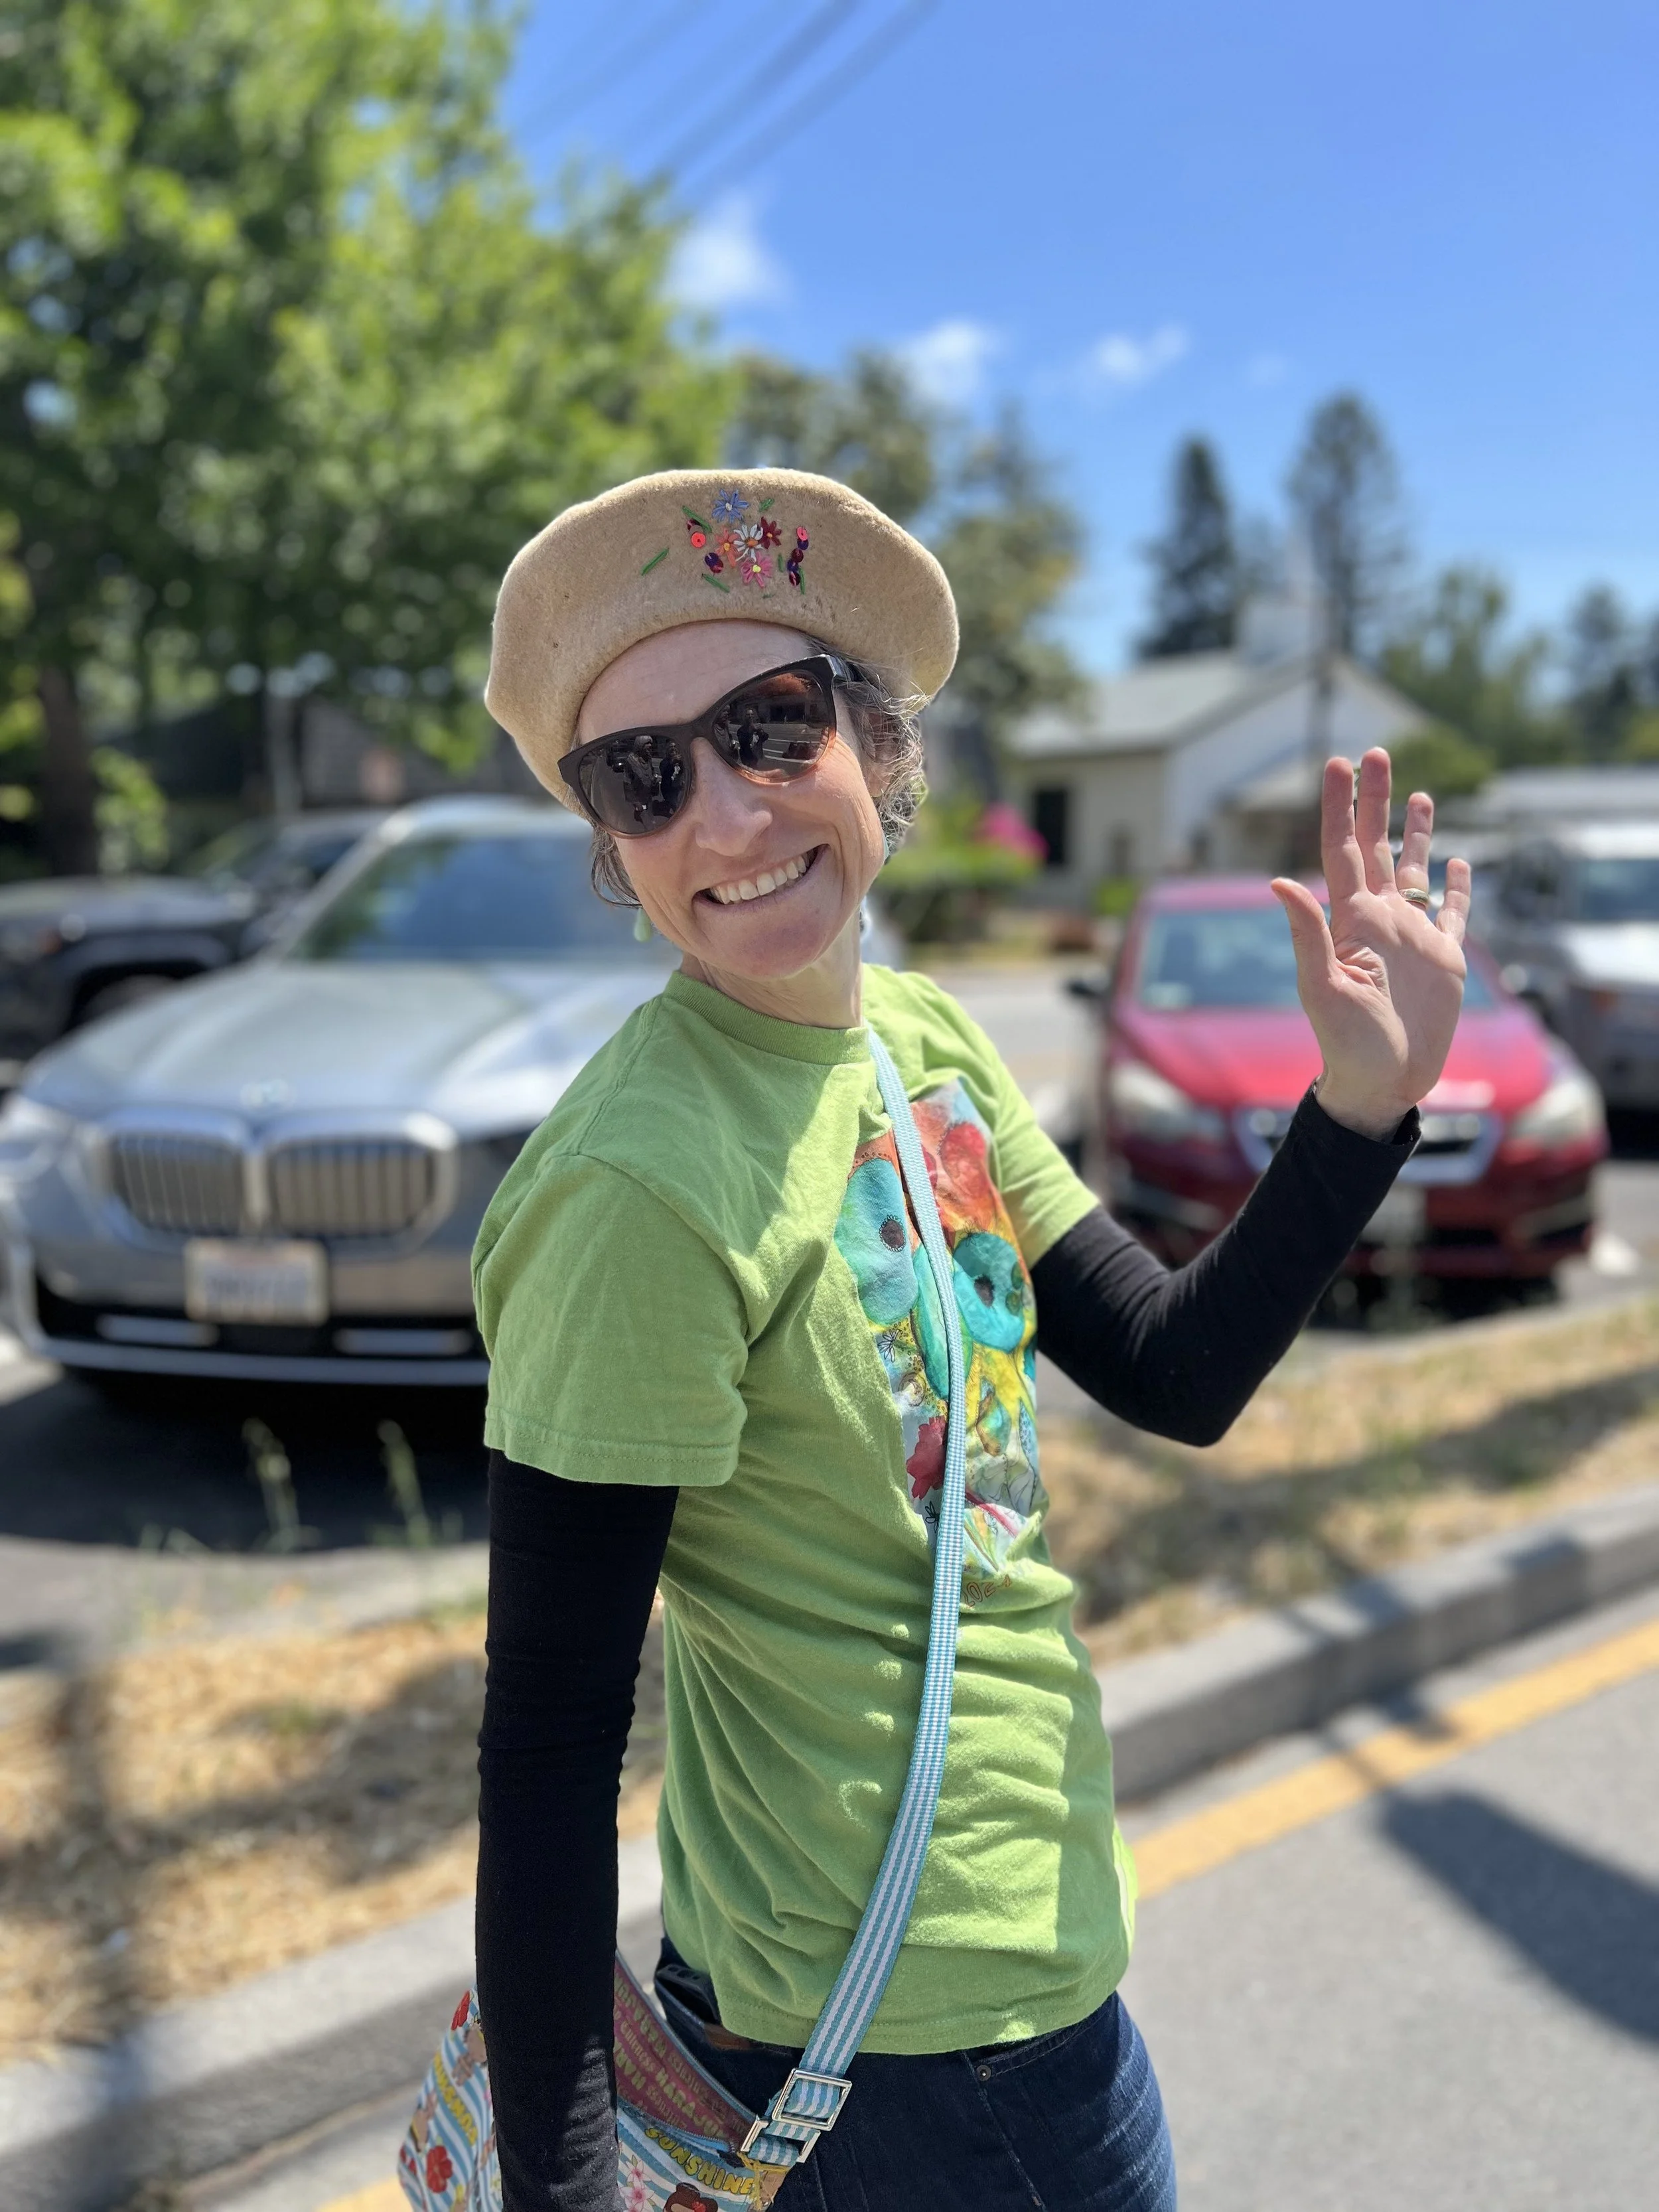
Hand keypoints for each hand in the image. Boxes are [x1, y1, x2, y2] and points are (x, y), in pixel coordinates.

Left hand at [1271, 749, 1471, 1139]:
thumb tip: (1280, 882)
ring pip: (1413, 871)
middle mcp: (1380, 920)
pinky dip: (1453, 887)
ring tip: (1418, 794)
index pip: (1342, 850)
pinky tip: (1455, 863)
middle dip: (1375, 801)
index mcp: (1350, 920)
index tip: (1337, 763)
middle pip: (1377, 846)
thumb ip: (1307, 933)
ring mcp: (1412, 937)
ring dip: (1415, 833)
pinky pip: (1449, 913)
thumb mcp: (1322, 988)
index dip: (1339, 807)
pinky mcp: (1443, 959)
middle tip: (1375, 754)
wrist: (1382, 1084)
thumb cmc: (1346, 1043)